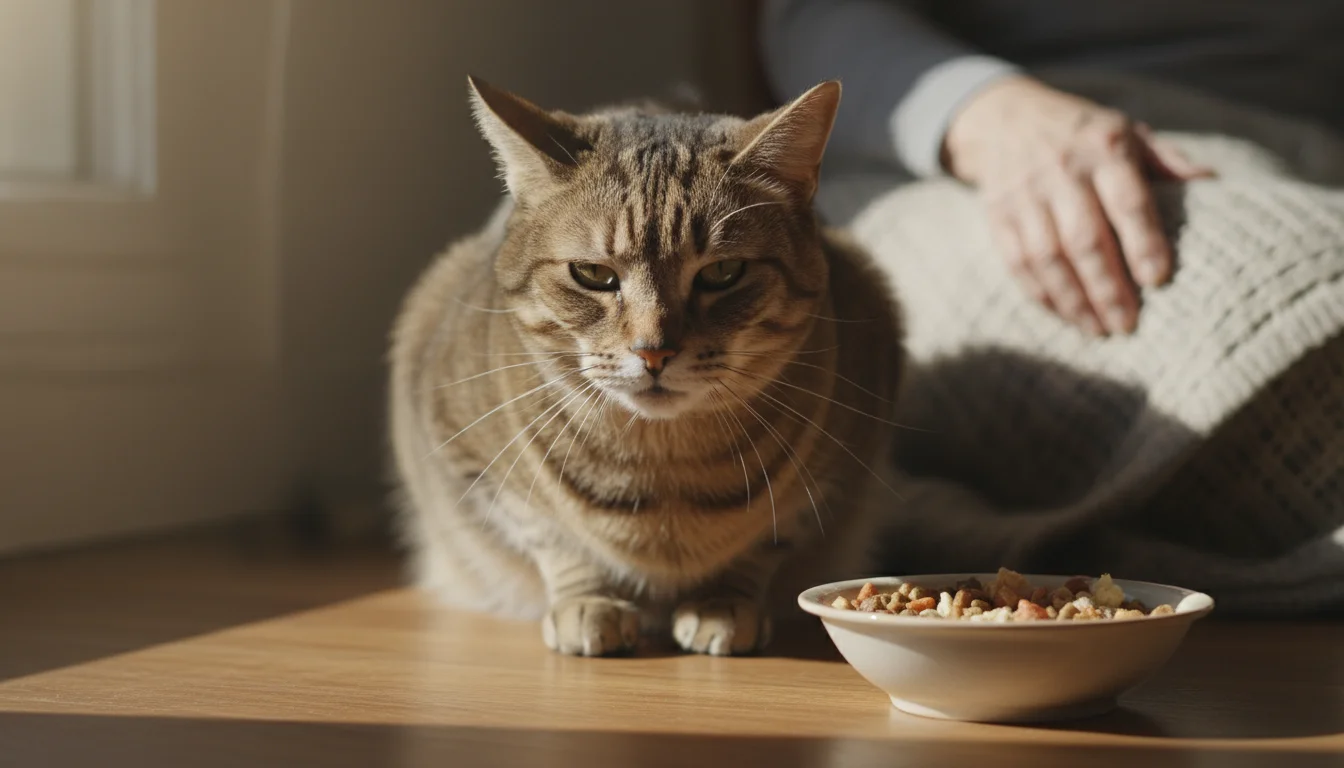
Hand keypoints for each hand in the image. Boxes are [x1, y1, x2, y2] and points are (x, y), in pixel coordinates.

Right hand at [942, 76, 1212, 334]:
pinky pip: (1018, 263)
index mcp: (1104, 147)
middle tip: (1128, 325)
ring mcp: (1024, 195)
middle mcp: (1061, 170)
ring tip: (1099, 330)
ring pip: (1048, 258)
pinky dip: (1042, 295)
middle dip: (1107, 287)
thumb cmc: (1084, 134)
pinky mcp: (998, 216)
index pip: (1127, 201)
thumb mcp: (1128, 132)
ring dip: (1074, 300)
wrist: (1005, 118)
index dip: (1143, 242)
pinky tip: (1065, 316)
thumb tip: (1211, 183)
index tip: (1157, 280)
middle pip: (1084, 239)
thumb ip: (1166, 160)